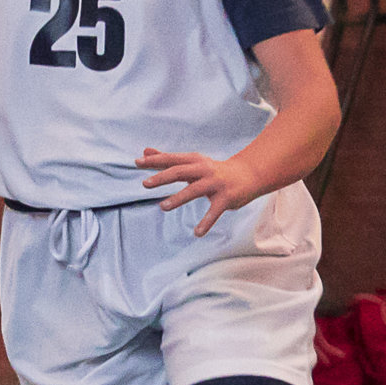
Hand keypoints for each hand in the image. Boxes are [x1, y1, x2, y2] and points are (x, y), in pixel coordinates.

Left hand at [137, 146, 257, 234]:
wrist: (248, 175)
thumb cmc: (213, 170)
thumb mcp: (191, 162)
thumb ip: (168, 159)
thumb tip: (145, 151)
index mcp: (194, 161)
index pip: (171, 159)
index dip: (155, 161)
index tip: (137, 162)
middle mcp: (204, 170)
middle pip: (180, 172)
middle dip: (162, 177)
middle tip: (145, 184)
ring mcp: (215, 184)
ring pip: (194, 191)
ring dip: (178, 199)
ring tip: (162, 207)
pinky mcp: (226, 199)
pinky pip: (214, 212)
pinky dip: (206, 223)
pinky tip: (197, 233)